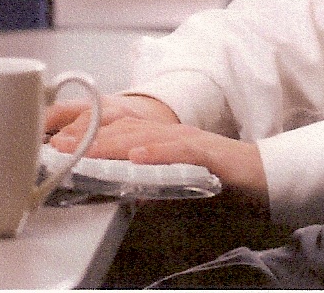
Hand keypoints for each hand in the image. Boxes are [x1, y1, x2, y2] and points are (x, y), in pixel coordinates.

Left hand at [46, 94, 267, 208]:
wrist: (265, 177)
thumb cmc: (224, 182)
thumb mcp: (180, 186)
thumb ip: (155, 187)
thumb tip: (128, 194)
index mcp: (164, 141)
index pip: (121, 134)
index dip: (89, 137)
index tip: (58, 146)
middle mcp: (173, 135)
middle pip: (126, 130)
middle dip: (89, 137)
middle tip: (58, 146)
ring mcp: (190, 141)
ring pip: (146, 136)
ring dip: (112, 143)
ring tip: (85, 150)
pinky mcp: (208, 152)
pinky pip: (179, 150)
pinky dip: (157, 153)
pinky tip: (137, 158)